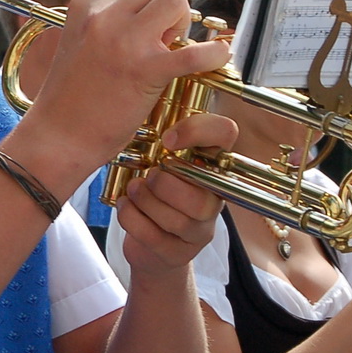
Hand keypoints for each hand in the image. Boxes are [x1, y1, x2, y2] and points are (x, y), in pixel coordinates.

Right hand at [28, 0, 231, 170]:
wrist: (58, 135)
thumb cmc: (70, 93)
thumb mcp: (76, 37)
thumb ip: (104, 15)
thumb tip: (146, 2)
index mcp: (85, 2)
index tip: (146, 13)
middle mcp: (104, 15)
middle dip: (168, 2)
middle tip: (161, 34)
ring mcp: (125, 42)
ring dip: (182, 22)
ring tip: (169, 48)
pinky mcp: (146, 72)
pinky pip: (196, 52)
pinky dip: (214, 54)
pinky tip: (215, 59)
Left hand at [117, 113, 238, 275]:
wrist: (151, 246)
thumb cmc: (154, 193)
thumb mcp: (159, 159)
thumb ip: (160, 136)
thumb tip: (138, 98)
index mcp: (212, 163)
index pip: (225, 134)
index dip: (196, 132)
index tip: (167, 139)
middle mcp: (214, 196)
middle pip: (197, 191)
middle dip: (161, 184)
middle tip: (145, 178)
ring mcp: (200, 229)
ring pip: (175, 218)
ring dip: (143, 201)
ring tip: (133, 192)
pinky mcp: (180, 253)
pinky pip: (153, 236)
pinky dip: (130, 218)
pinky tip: (126, 207)